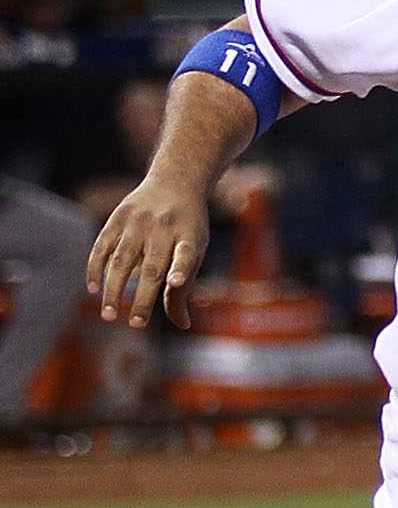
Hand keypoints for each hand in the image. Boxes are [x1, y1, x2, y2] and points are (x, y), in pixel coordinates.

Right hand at [87, 172, 210, 329]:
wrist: (175, 182)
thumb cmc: (187, 228)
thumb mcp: (194, 250)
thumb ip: (182, 288)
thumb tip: (183, 326)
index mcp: (190, 236)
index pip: (187, 254)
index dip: (182, 268)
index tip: (175, 282)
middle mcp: (165, 228)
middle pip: (153, 267)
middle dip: (143, 298)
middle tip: (135, 325)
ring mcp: (140, 222)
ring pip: (123, 260)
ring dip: (114, 289)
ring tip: (110, 315)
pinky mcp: (118, 217)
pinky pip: (102, 246)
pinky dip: (96, 268)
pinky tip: (93, 289)